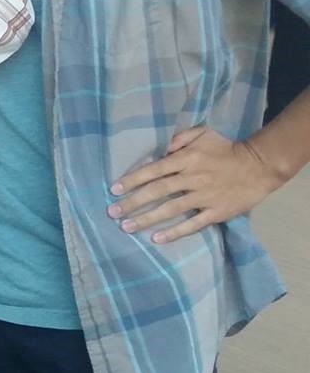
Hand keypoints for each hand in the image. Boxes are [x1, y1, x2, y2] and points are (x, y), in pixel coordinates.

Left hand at [108, 126, 287, 242]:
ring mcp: (204, 196)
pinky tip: (157, 238)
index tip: (113, 190)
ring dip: (147, 219)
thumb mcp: (203, 133)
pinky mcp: (217, 212)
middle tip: (112, 212)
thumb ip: (180, 137)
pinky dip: (175, 232)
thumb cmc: (226, 149)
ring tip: (126, 227)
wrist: (259, 166)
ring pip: (171, 209)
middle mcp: (192, 178)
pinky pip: (193, 224)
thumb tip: (162, 149)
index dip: (132, 180)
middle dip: (132, 202)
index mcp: (186, 159)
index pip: (153, 170)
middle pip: (157, 191)